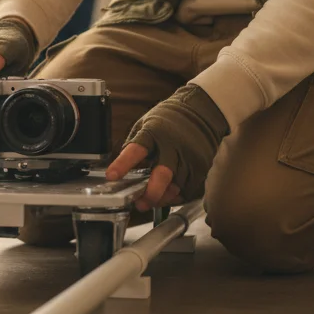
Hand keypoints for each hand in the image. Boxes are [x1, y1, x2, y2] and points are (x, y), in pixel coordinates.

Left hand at [104, 84, 230, 210]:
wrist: (202, 110)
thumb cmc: (170, 117)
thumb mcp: (147, 122)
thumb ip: (135, 143)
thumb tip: (122, 166)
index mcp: (154, 132)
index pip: (136, 149)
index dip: (123, 164)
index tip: (112, 176)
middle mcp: (173, 146)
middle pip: (162, 175)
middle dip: (151, 193)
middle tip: (140, 203)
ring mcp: (189, 158)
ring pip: (176, 187)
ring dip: (162, 198)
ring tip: (151, 200)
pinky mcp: (201, 167)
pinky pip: (187, 190)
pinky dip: (176, 196)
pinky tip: (167, 195)